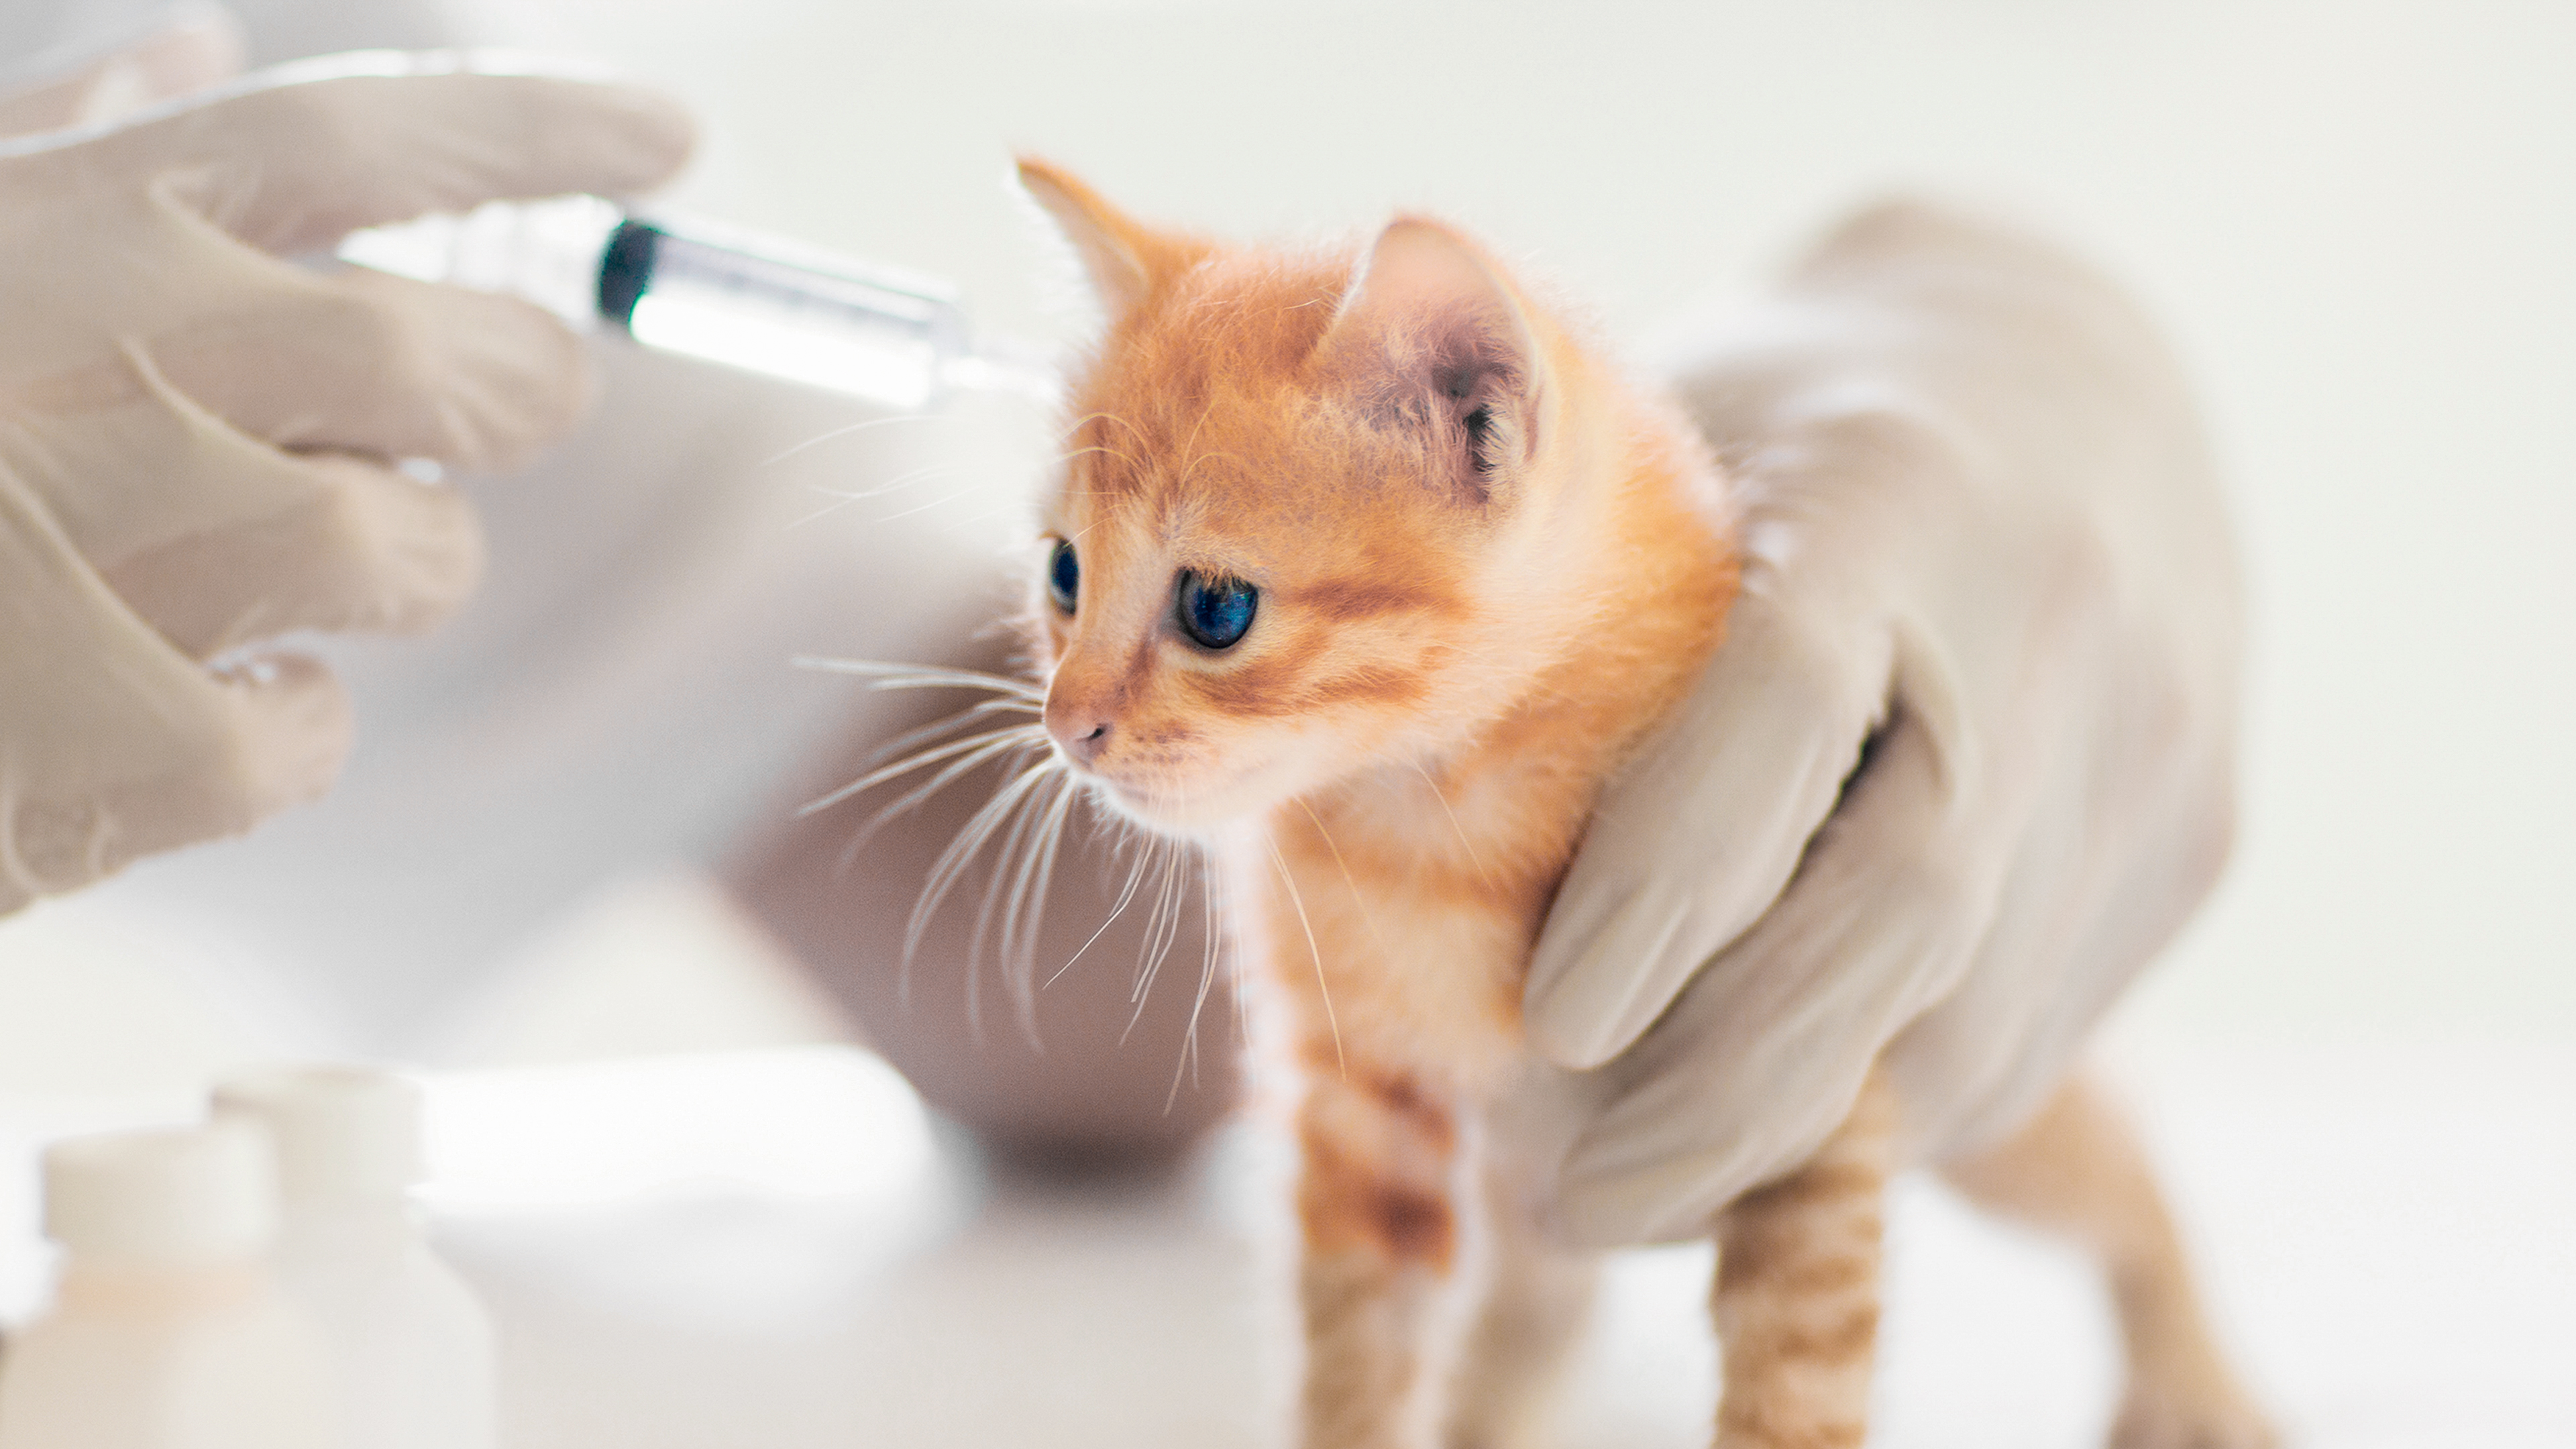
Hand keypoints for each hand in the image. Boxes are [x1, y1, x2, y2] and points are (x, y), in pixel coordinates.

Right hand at [0, 52, 692, 914]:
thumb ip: (49, 148)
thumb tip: (196, 60)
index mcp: (95, 229)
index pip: (383, 137)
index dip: (549, 129)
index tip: (674, 137)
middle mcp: (166, 363)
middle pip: (492, 368)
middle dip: (509, 397)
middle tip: (464, 419)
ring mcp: (178, 559)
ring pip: (426, 556)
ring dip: (374, 569)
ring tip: (214, 572)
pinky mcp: (170, 751)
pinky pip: (322, 727)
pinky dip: (261, 719)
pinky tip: (137, 698)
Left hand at [1523, 202, 2242, 1244]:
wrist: (2068, 365)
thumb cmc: (1780, 422)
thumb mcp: (1662, 449)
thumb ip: (1556, 615)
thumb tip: (1397, 860)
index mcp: (1899, 480)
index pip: (1790, 703)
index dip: (1668, 884)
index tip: (1548, 1029)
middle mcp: (2059, 610)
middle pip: (1907, 908)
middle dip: (1724, 1097)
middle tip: (1566, 1200)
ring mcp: (2156, 734)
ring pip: (1981, 1017)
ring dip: (1798, 1142)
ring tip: (1632, 1188)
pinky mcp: (2195, 834)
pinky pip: (2038, 1031)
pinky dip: (1889, 1106)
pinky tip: (1770, 1121)